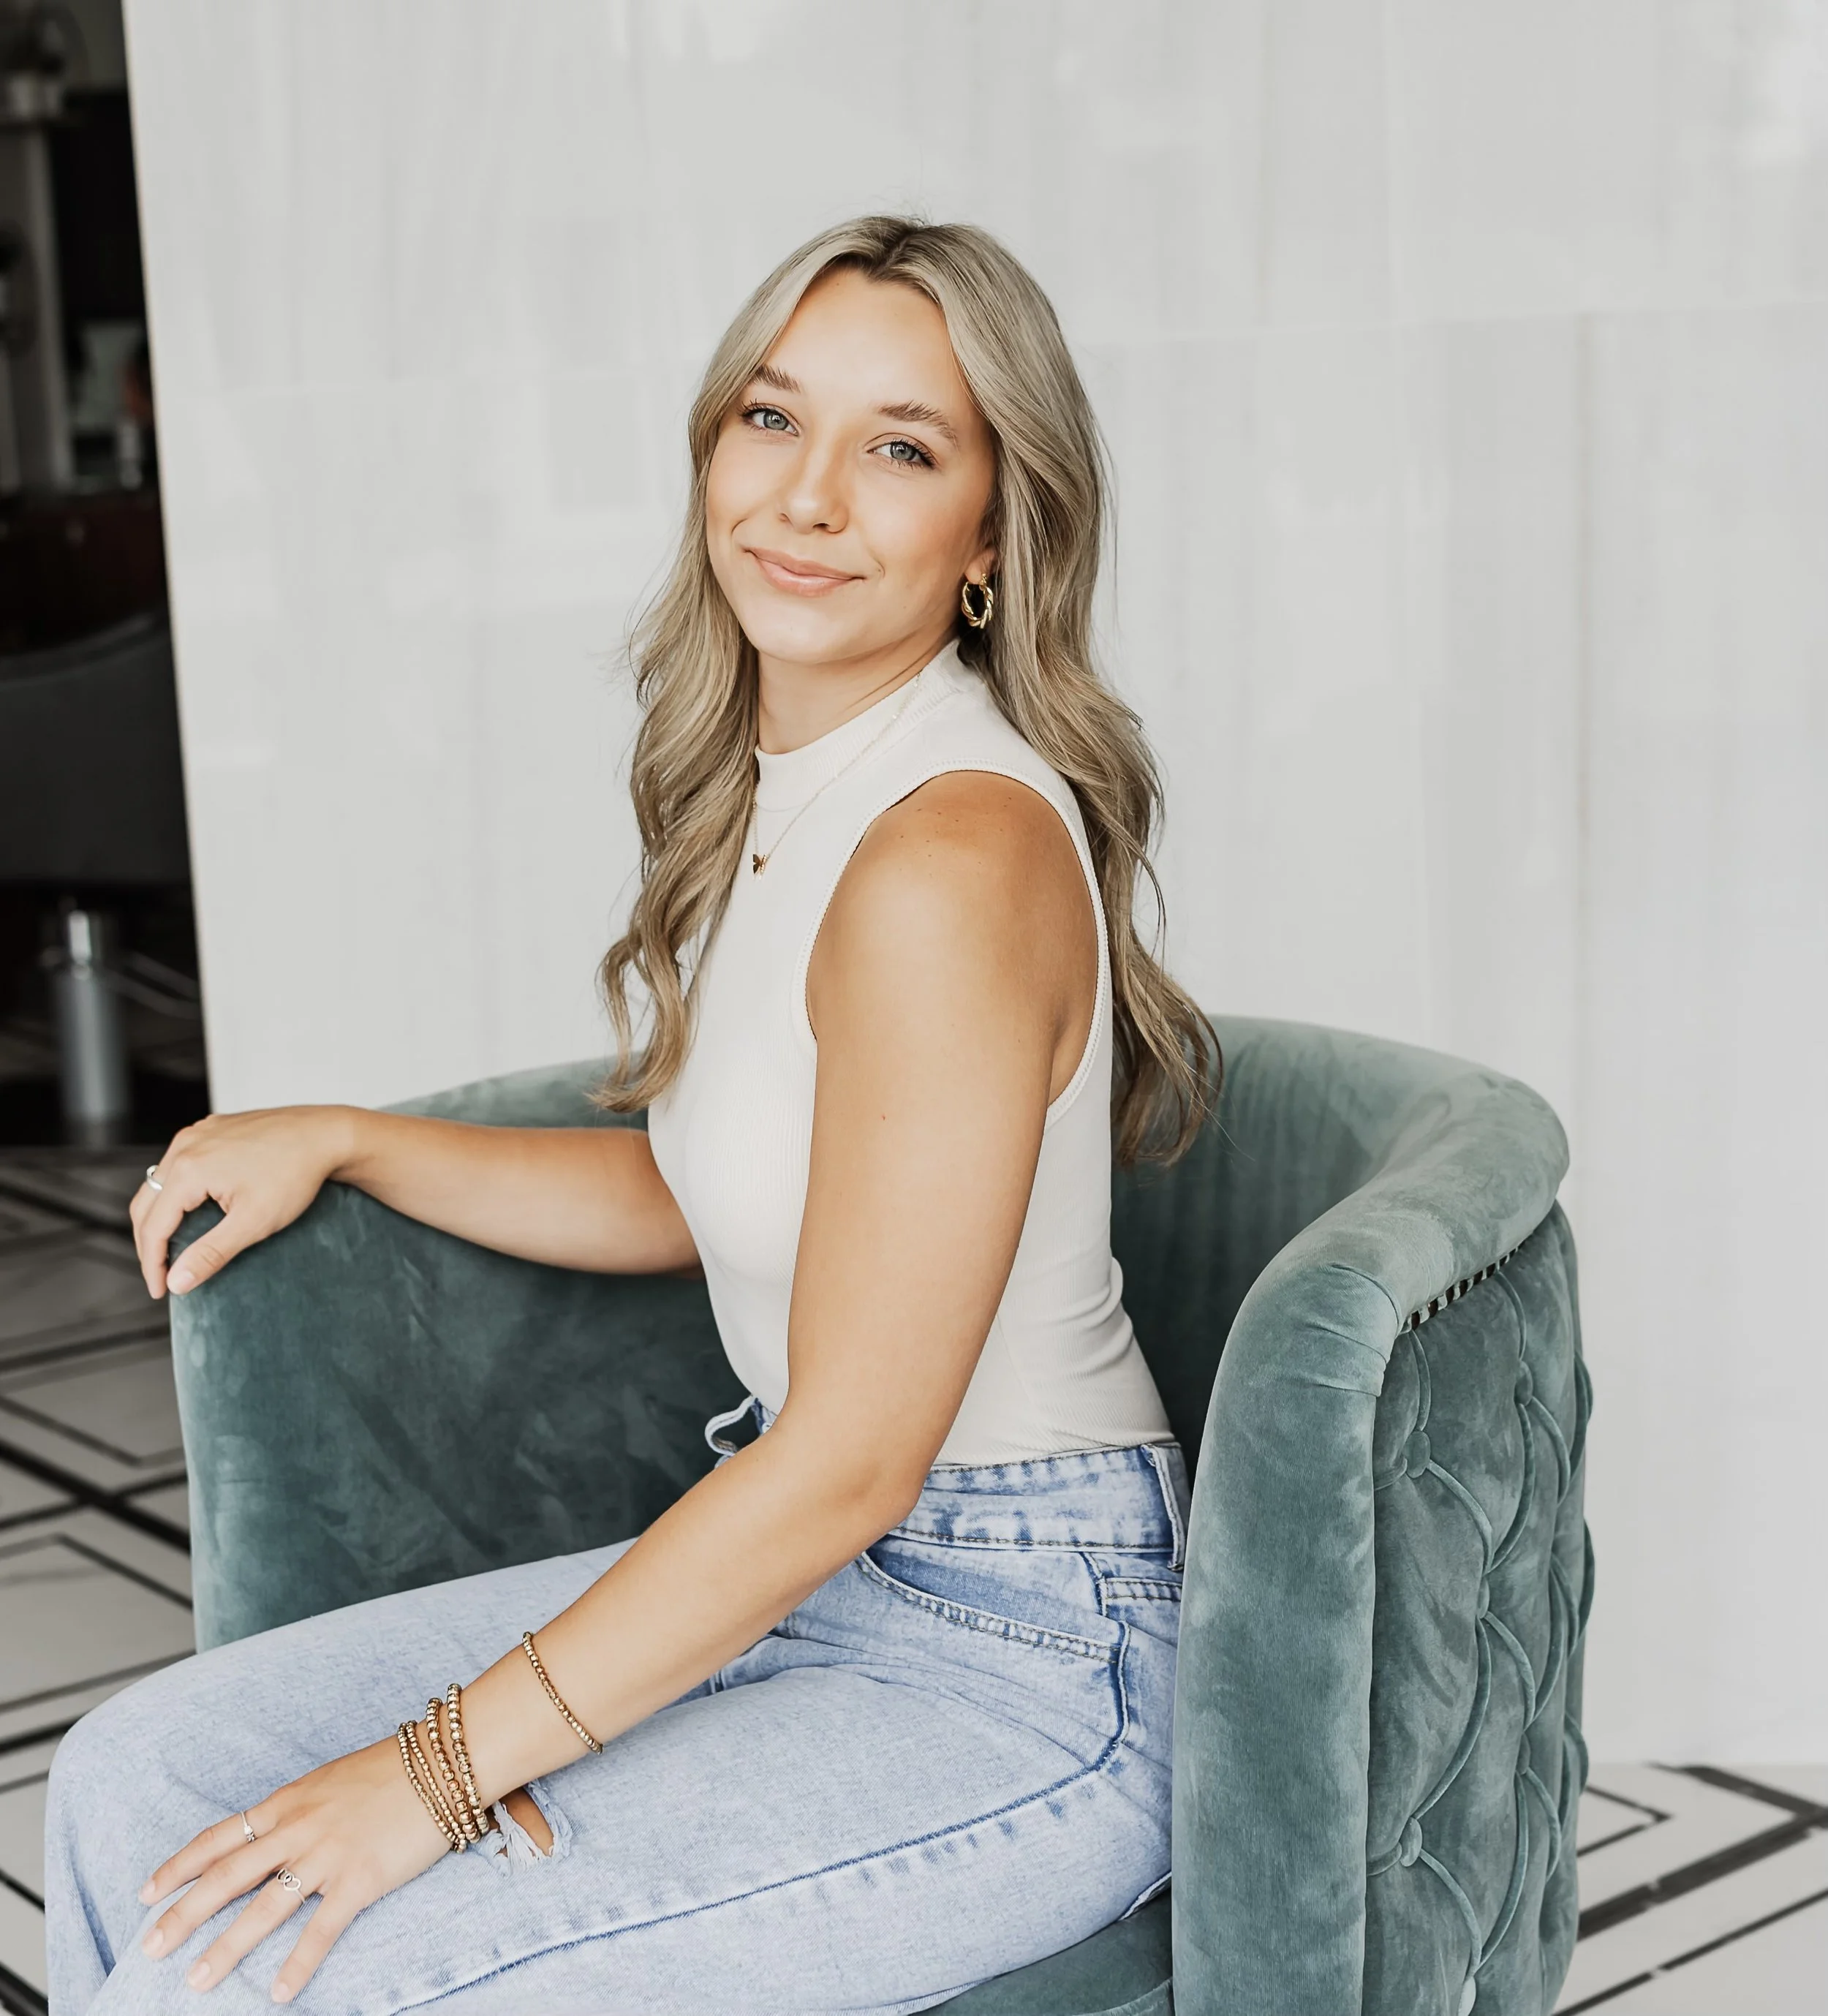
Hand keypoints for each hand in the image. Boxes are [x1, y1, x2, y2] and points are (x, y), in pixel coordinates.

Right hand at [129, 1106, 357, 1298]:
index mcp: (188, 1169)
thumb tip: (178, 1282)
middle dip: (149, 1242)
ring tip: (172, 1248)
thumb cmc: (296, 1175)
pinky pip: (178, 1163)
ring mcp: (197, 1133)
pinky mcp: (211, 1129)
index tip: (162, 1292)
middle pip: (147, 1202)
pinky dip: (175, 1192)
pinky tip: (191, 1210)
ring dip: (159, 1215)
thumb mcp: (254, 1222)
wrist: (327, 1134)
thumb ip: (211, 1253)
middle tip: (162, 1274)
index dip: (153, 1264)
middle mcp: (185, 1146)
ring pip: (158, 1182)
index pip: (152, 1227)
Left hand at [137, 1732, 452, 2001]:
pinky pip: (321, 1928)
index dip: (179, 1866)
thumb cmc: (392, 1768)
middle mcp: (298, 1828)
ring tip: (197, 1980)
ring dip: (226, 1947)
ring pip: (263, 1908)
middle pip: (227, 1877)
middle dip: (183, 1914)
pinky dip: (298, 1963)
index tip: (146, 1893)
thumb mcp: (330, 1780)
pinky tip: (280, 1992)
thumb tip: (270, 1837)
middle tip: (150, 1947)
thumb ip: (297, 1810)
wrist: (445, 1758)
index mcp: (288, 1801)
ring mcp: (328, 1854)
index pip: (219, 1838)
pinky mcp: (362, 1878)